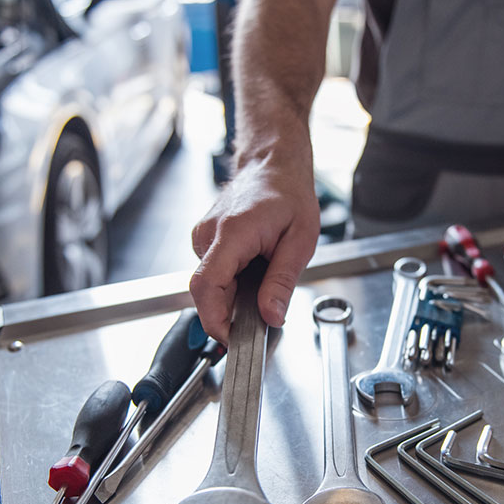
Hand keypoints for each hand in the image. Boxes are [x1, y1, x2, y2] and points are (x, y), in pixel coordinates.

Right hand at [189, 158, 319, 342]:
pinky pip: (212, 273)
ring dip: (232, 297)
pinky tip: (252, 271)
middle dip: (229, 314)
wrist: (273, 165)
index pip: (207, 285)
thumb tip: (271, 316)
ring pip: (209, 284)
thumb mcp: (300, 241)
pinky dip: (230, 283)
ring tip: (262, 282)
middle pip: (205, 291)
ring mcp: (202, 236)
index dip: (215, 319)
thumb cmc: (289, 194)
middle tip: (260, 320)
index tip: (233, 338)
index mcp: (232, 232)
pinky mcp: (204, 240)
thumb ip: (282, 282)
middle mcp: (209, 234)